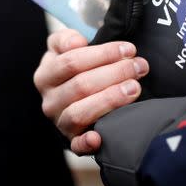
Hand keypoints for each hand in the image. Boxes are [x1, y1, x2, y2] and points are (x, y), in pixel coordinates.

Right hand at [33, 29, 148, 155]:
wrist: (73, 97)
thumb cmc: (74, 70)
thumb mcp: (64, 48)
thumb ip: (66, 39)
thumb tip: (77, 43)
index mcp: (45, 75)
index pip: (71, 62)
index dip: (102, 54)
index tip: (128, 49)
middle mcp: (49, 100)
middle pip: (81, 86)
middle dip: (114, 73)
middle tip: (139, 66)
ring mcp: (60, 122)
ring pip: (80, 112)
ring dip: (110, 99)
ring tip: (134, 87)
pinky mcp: (72, 142)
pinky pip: (76, 146)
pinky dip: (86, 143)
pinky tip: (99, 137)